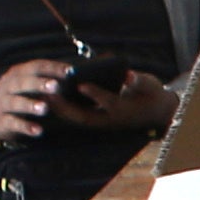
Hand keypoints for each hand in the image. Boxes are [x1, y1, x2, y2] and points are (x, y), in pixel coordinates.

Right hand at [0, 59, 70, 141]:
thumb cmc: (14, 96)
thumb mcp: (25, 84)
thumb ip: (44, 79)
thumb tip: (71, 74)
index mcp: (17, 74)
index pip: (35, 67)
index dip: (52, 68)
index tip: (71, 71)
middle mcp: (8, 86)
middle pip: (23, 82)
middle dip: (40, 83)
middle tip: (56, 86)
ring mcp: (2, 103)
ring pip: (15, 102)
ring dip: (30, 105)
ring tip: (45, 109)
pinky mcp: (0, 121)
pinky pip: (12, 123)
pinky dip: (25, 126)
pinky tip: (38, 130)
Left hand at [50, 68, 175, 135]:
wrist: (157, 112)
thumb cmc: (152, 94)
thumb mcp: (150, 85)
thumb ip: (138, 81)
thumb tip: (128, 75)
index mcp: (126, 110)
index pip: (109, 102)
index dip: (95, 94)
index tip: (81, 84)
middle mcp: (112, 120)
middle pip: (86, 116)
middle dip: (66, 106)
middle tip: (50, 93)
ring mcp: (103, 123)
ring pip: (77, 119)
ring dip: (60, 110)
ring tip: (43, 96)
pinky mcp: (97, 121)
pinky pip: (77, 117)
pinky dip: (63, 110)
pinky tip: (50, 99)